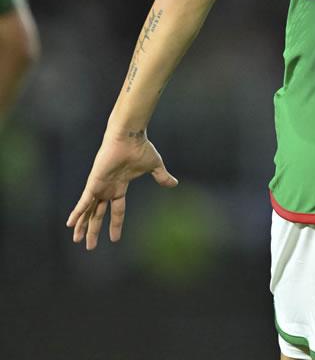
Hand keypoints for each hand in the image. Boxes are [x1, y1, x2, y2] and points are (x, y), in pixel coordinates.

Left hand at [66, 130, 177, 249]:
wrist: (129, 137)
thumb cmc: (140, 148)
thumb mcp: (154, 166)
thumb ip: (161, 177)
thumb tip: (175, 184)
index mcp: (120, 187)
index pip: (117, 210)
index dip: (115, 224)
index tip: (115, 239)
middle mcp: (107, 189)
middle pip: (98, 214)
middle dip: (93, 230)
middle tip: (89, 246)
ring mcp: (99, 187)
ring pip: (88, 211)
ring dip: (82, 226)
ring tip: (76, 240)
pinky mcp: (93, 183)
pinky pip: (83, 202)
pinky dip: (77, 213)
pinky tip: (70, 224)